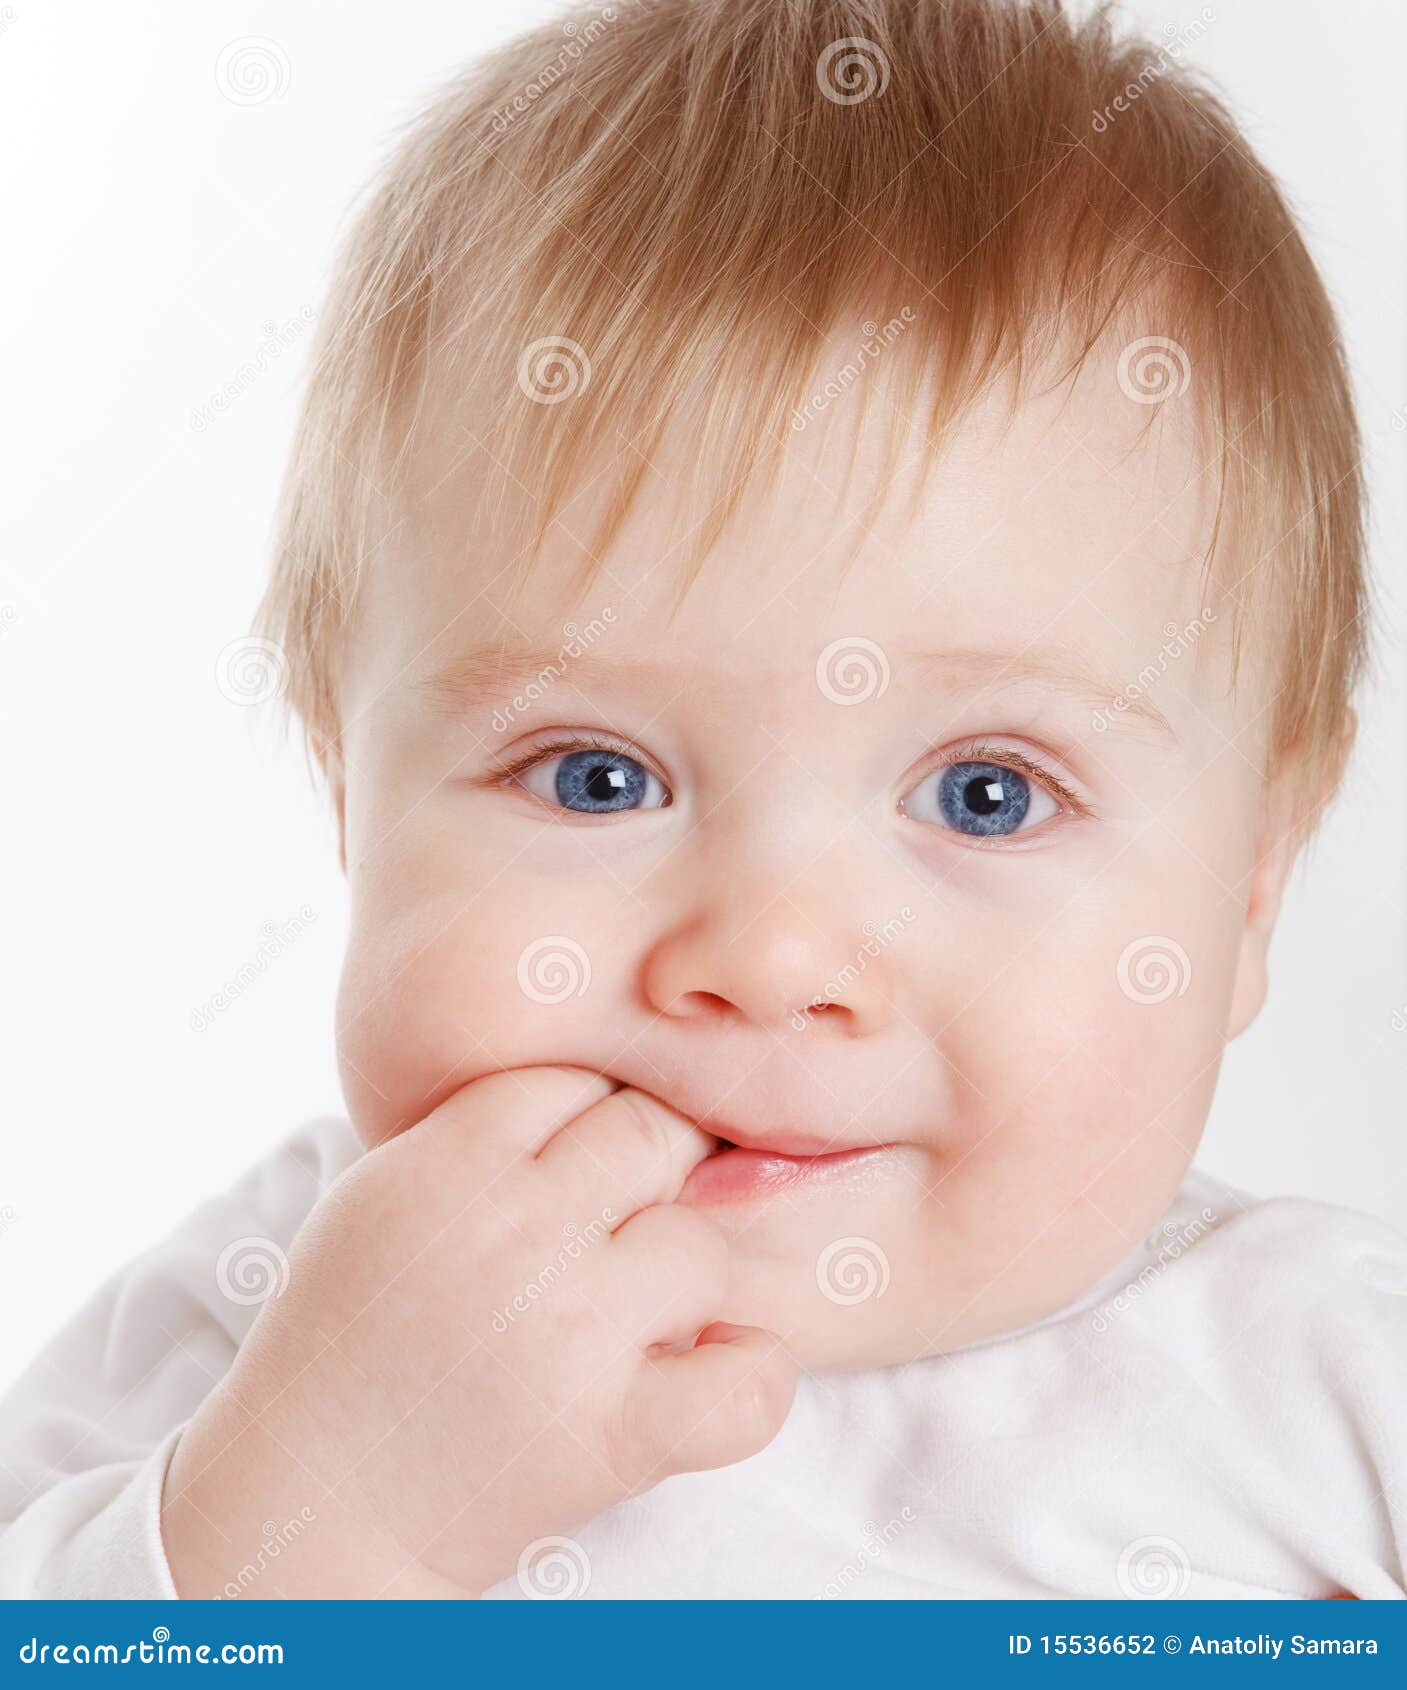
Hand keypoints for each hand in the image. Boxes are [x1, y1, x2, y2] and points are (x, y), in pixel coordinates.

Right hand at [160, 1067, 796, 1596]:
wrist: (308, 1501)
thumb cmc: (347, 1339)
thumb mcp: (380, 1196)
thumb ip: (478, 1132)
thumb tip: (596, 1087)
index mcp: (449, 1161)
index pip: (579, 1079)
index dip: (592, 1120)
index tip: (581, 1168)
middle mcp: (517, 1229)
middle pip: (651, 1136)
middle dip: (653, 1176)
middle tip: (626, 1228)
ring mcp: (571, 1330)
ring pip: (702, 1245)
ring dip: (684, 1282)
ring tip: (641, 1316)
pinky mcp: (610, 1433)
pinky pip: (745, 1381)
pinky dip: (750, 1377)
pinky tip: (710, 1372)